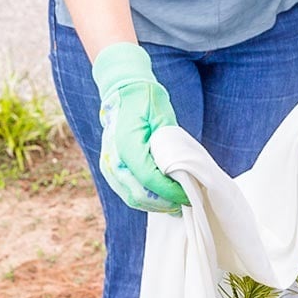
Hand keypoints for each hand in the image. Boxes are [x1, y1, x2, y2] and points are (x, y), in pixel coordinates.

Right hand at [92, 42, 188, 212]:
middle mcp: (113, 160)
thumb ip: (170, 145)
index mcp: (126, 146)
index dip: (171, 192)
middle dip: (166, 203)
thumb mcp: (163, 117)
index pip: (150, 179)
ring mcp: (109, 167)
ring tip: (178, 203)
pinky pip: (128, 193)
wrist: (123, 93)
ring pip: (133, 199)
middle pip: (141, 195)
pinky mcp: (110, 171)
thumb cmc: (145, 101)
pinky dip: (147, 200)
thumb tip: (181, 172)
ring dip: (157, 205)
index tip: (189, 195)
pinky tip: (164, 199)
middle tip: (187, 202)